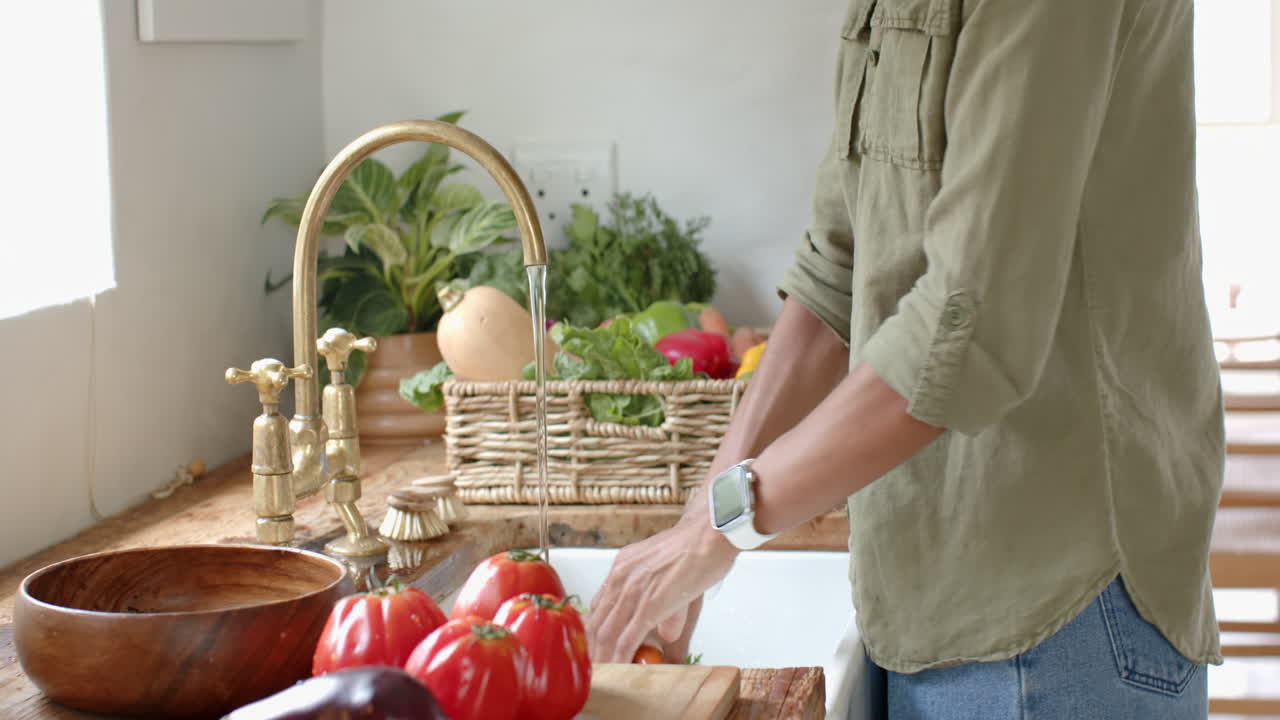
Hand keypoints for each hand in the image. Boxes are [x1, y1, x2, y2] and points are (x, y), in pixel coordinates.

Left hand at [586, 514, 737, 662]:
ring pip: (607, 633)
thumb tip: (665, 637)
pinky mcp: (650, 604)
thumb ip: (662, 607)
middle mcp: (621, 577)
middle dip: (595, 649)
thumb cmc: (694, 549)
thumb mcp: (667, 577)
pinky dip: (620, 658)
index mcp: (622, 568)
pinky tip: (620, 670)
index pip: (598, 606)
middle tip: (598, 668)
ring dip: (604, 658)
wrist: (708, 534)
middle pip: (598, 622)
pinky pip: (626, 638)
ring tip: (606, 676)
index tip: (596, 647)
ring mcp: (633, 590)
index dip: (595, 631)